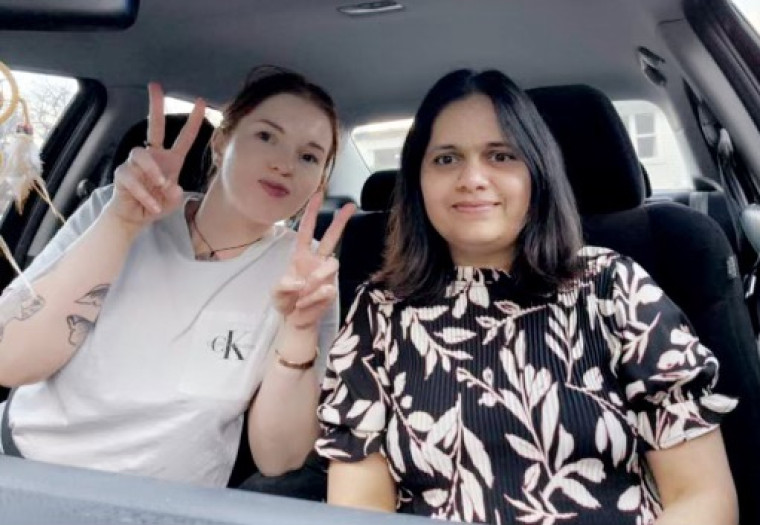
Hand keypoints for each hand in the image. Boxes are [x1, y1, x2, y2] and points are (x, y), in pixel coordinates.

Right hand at [105, 83, 205, 233]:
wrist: (135, 218)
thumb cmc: (156, 205)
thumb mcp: (172, 202)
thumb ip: (175, 195)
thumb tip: (171, 185)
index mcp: (171, 160)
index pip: (184, 138)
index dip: (194, 121)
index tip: (201, 102)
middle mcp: (154, 157)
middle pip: (154, 126)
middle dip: (155, 106)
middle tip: (156, 87)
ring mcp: (136, 164)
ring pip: (140, 153)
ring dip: (152, 169)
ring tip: (159, 185)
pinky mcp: (122, 174)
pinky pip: (131, 178)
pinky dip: (144, 194)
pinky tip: (152, 206)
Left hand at [273, 193, 355, 329]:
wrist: (295, 321)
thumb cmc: (285, 301)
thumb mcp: (276, 293)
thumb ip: (283, 285)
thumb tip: (300, 281)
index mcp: (300, 256)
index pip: (306, 230)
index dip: (312, 213)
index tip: (318, 195)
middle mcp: (316, 262)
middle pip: (331, 238)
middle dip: (340, 221)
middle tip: (351, 206)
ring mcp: (326, 275)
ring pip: (332, 264)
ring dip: (317, 278)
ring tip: (303, 293)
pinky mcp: (331, 290)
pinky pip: (327, 289)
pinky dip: (313, 298)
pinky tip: (305, 304)